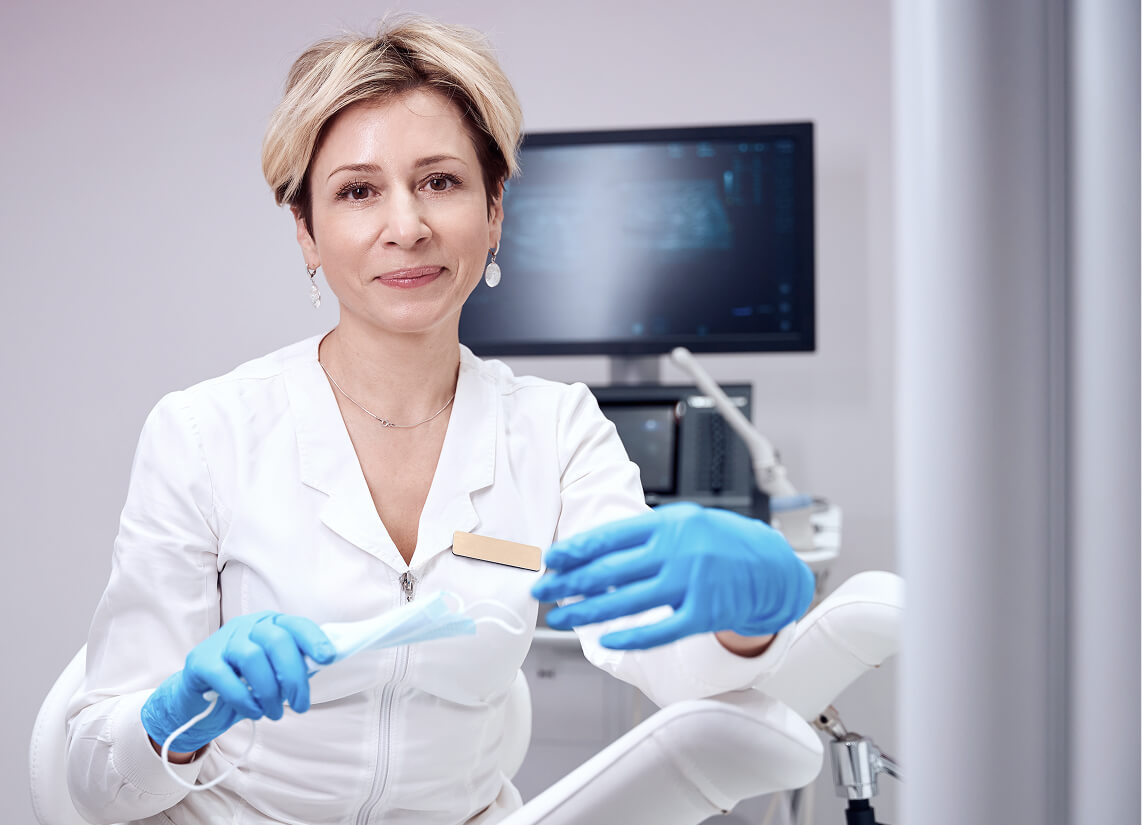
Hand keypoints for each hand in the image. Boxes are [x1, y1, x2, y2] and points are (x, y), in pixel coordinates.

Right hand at [141, 611, 335, 752]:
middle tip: (300, 705)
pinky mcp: (201, 661)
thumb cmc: (243, 685)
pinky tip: (254, 712)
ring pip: (253, 657)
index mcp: (268, 624)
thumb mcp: (273, 673)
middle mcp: (246, 626)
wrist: (196, 702)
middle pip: (277, 640)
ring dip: (269, 691)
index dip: (314, 640)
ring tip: (274, 713)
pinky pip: (226, 677)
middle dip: (293, 676)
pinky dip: (244, 698)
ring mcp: (221, 641)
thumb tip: (323, 663)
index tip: (328, 658)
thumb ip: (296, 665)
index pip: (295, 625)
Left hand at [531, 503, 814, 649]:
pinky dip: (630, 636)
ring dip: (587, 612)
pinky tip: (606, 639)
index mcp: (668, 523)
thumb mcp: (685, 522)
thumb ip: (646, 534)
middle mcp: (677, 550)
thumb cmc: (722, 542)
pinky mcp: (705, 613)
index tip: (549, 560)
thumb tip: (595, 549)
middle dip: (568, 583)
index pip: (609, 537)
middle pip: (609, 570)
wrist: (774, 565)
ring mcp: (691, 582)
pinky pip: (660, 629)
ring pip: (626, 602)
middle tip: (541, 592)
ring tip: (561, 618)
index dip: (574, 551)